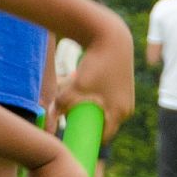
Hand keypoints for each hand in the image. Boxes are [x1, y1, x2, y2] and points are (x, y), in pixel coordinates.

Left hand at [65, 12, 138, 135]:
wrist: (111, 38)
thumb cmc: (94, 64)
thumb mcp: (75, 86)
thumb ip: (61, 104)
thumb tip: (49, 118)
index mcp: (119, 113)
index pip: (103, 136)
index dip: (88, 138)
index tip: (74, 135)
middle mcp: (127, 108)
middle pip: (105, 124)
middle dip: (89, 122)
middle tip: (72, 118)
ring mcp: (128, 98)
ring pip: (107, 111)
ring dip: (93, 110)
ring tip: (78, 103)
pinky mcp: (126, 87)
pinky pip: (110, 101)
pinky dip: (99, 100)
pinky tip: (88, 92)